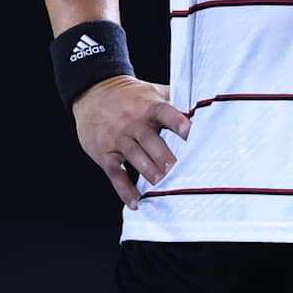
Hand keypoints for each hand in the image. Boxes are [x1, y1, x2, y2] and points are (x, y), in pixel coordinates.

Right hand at [71, 77, 189, 206]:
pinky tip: (136, 201)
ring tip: (160, 183)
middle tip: (175, 167)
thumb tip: (201, 105)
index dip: (175, 121)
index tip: (188, 130)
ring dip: (147, 169)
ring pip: (133, 155)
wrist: (92, 93)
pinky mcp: (105, 154)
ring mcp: (117, 138)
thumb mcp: (150, 90)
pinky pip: (115, 173)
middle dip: (162, 154)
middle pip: (148, 138)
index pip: (163, 112)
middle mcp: (132, 122)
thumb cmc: (127, 96)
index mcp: (147, 107)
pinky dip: (124, 189)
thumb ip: (173, 98)